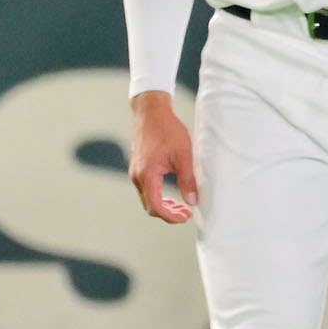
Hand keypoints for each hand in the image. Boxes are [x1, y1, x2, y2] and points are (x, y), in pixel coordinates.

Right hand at [129, 90, 196, 222]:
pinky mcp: (137, 168)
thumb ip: (188, 180)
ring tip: (181, 206)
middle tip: (186, 213)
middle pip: (149, 206)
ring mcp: (135, 172)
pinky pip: (145, 189)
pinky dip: (157, 196)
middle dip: (168, 214)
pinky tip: (171, 194)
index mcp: (147, 175)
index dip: (171, 217)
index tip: (186, 216)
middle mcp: (137, 176)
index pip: (156, 207)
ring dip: (163, 205)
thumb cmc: (168, 130)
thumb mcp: (183, 155)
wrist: (151, 112)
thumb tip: (193, 201)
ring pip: (147, 198)